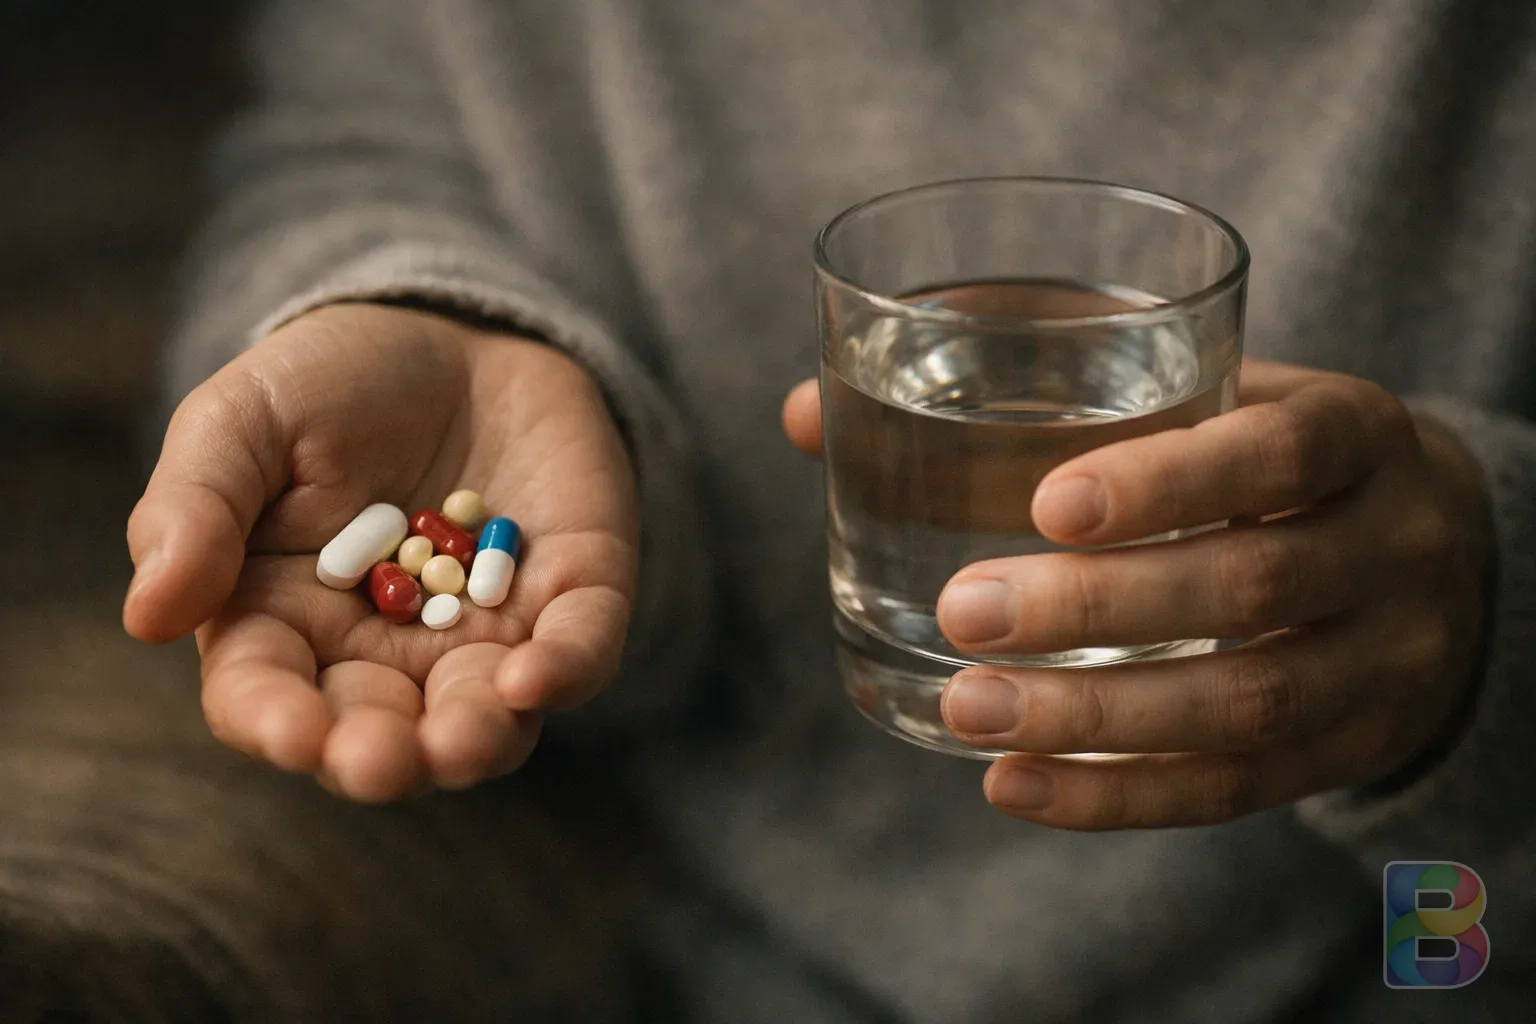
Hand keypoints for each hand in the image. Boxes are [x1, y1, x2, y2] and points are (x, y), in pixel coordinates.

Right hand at [125, 303, 636, 801]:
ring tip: (460, 743)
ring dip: (475, 741)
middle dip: (380, 757)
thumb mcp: (239, 422)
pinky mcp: (571, 595)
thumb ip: (195, 508)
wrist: (454, 331)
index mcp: (285, 622)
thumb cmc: (326, 385)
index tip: (294, 734)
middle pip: (379, 733)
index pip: (269, 696)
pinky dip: (565, 669)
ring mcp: (484, 633)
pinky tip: (538, 675)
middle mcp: (386, 654)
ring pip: (483, 720)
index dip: (278, 723)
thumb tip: (148, 617)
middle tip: (379, 761)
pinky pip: (580, 651)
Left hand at [784, 360, 1492, 828]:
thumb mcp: (1190, 393)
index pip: (1280, 452)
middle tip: (965, 612)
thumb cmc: (1256, 453)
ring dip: (1095, 716)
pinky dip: (1117, 794)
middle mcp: (1390, 547)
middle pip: (1257, 585)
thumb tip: (806, 412)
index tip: (1048, 504)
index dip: (1172, 481)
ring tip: (968, 709)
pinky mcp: (1345, 751)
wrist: (1425, 553)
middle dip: (1100, 606)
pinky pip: (1235, 790)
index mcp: (1353, 432)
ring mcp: (1382, 661)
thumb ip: (1026, 388)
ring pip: (1247, 704)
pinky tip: (1012, 787)